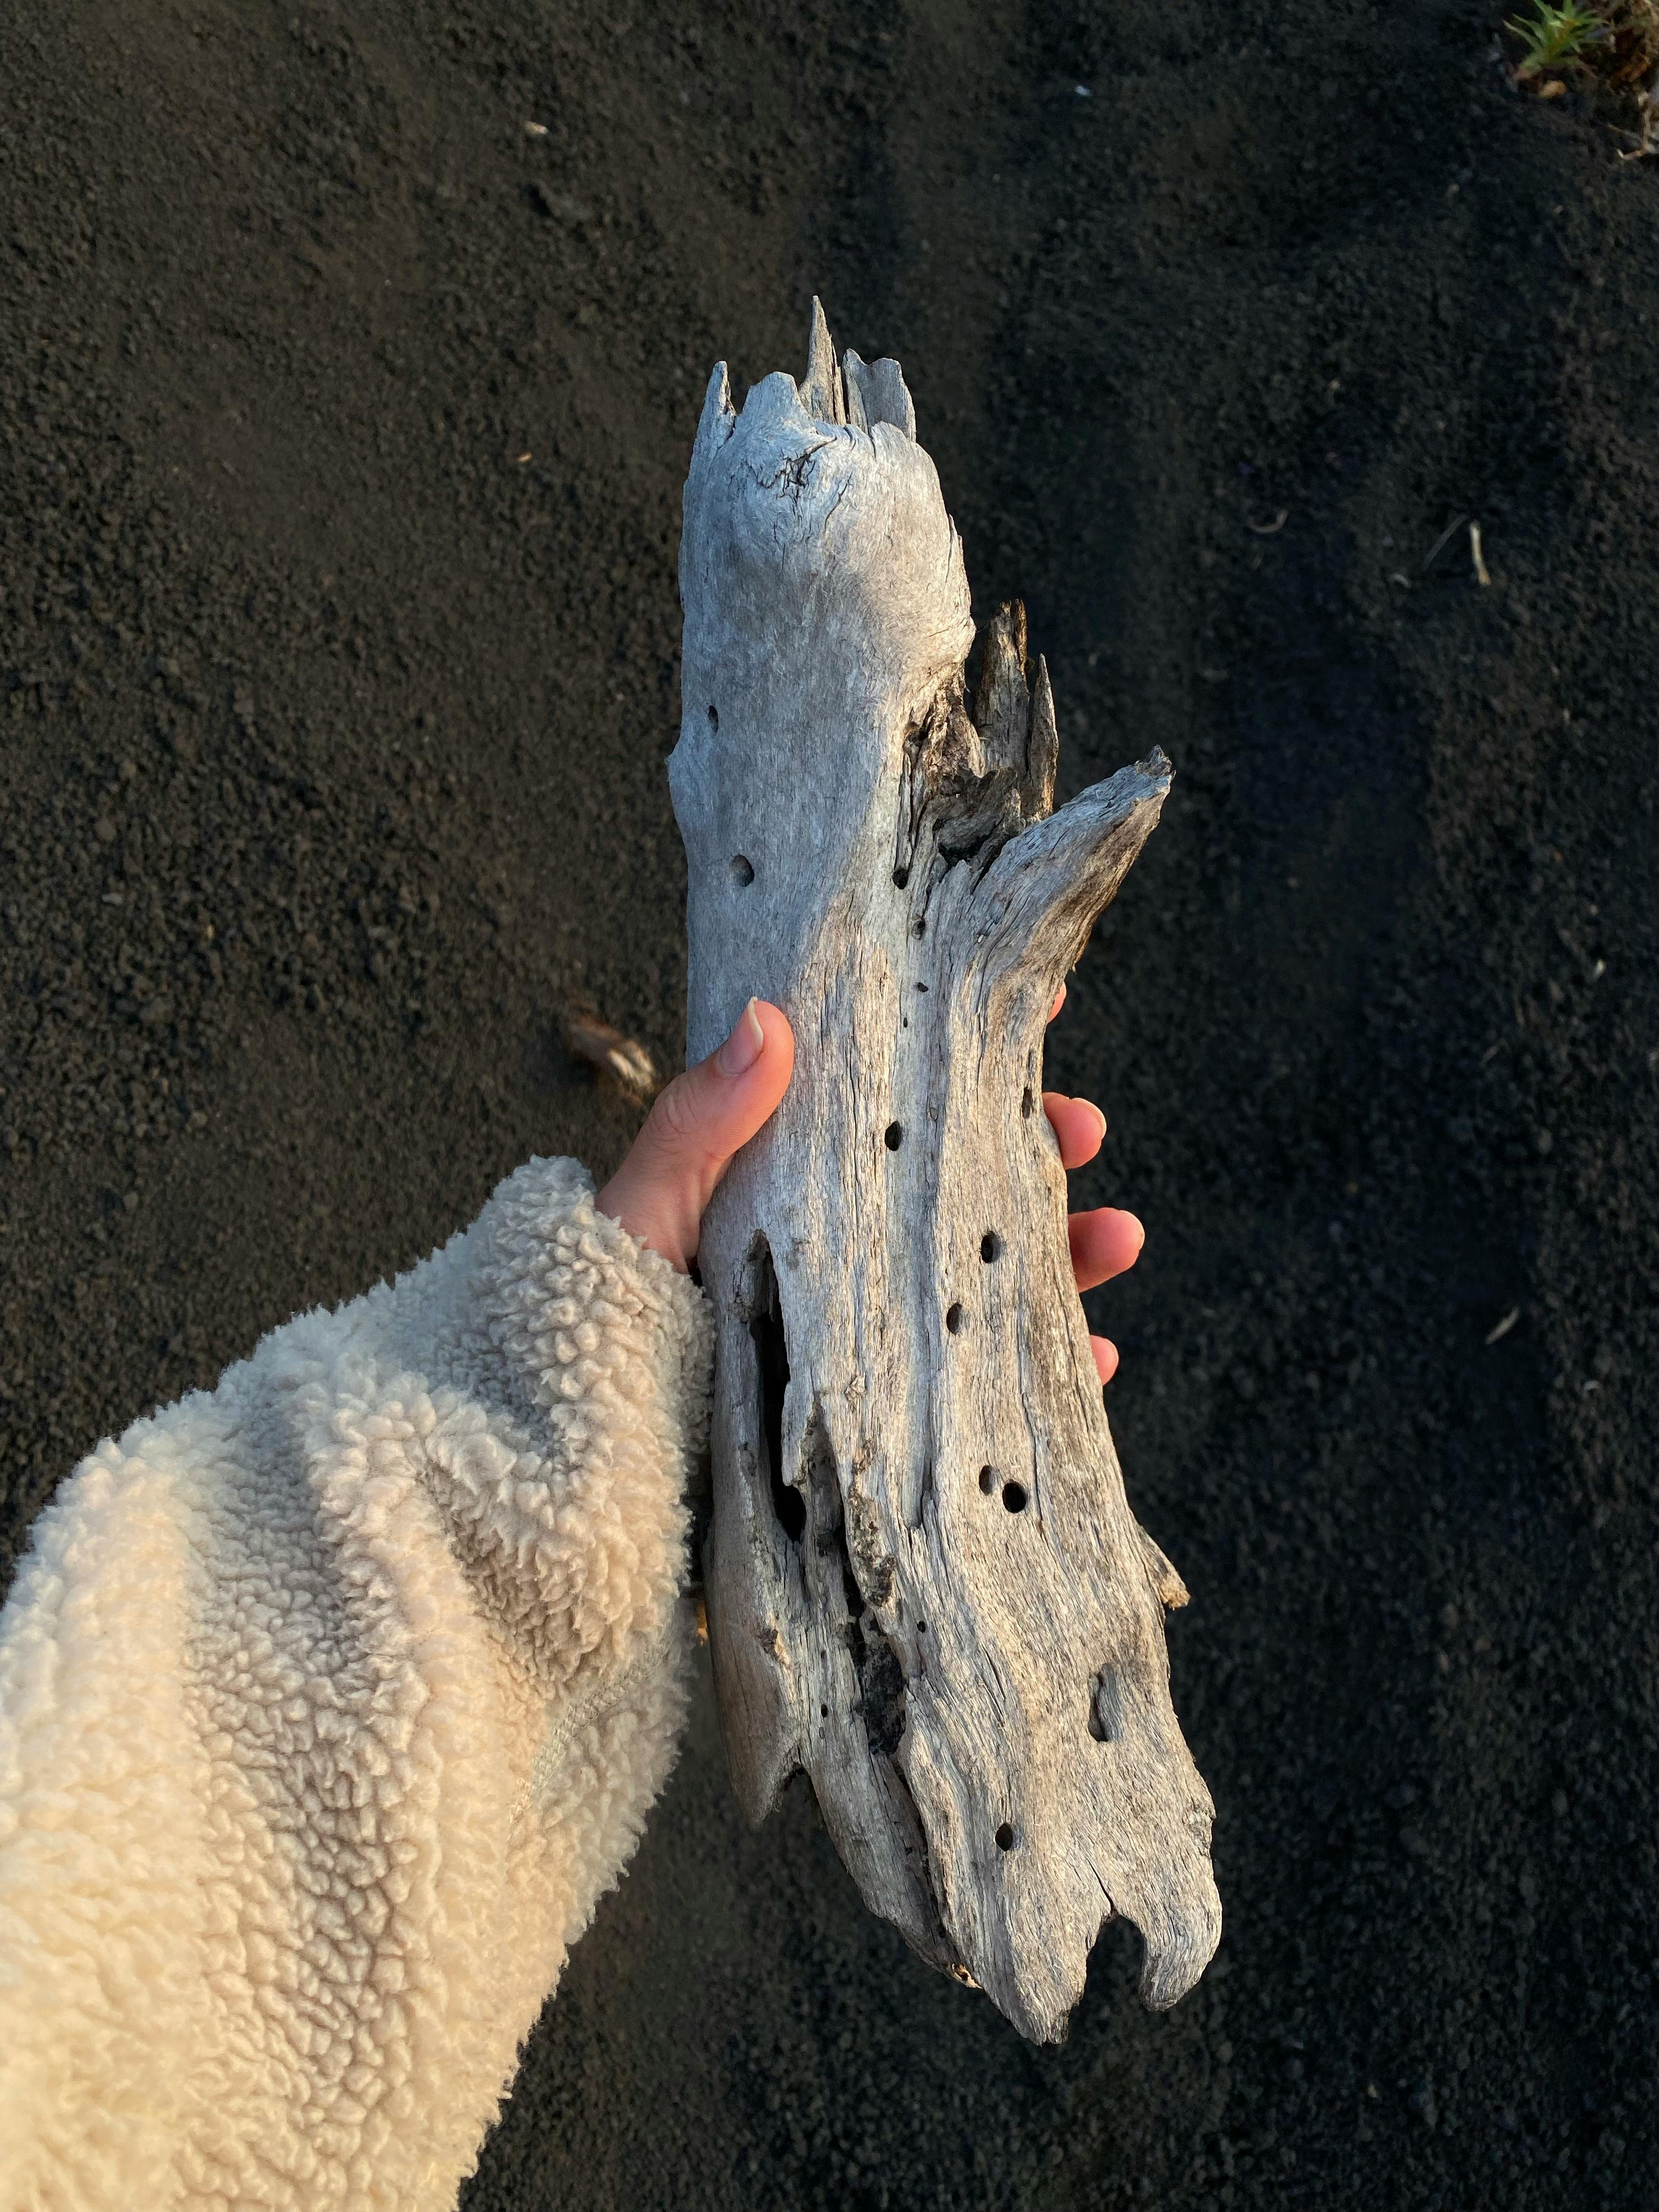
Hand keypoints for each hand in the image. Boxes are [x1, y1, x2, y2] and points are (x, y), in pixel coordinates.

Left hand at [595, 989, 1141, 1382]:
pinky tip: (1097, 1362)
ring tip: (1119, 1237)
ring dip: (1062, 1254)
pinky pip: (980, 1393)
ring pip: (980, 1280)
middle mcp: (830, 1261)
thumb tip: (770, 1018)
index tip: (1041, 1001)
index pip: (883, 1107)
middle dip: (1030, 1153)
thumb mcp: (637, 1221)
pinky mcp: (879, 1429)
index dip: (960, 1056)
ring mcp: (860, 1342)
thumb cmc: (581, 1339)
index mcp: (781, 1196)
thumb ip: (696, 1130)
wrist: (567, 1493)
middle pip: (950, 1189)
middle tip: (1084, 1127)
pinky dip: (1039, 1376)